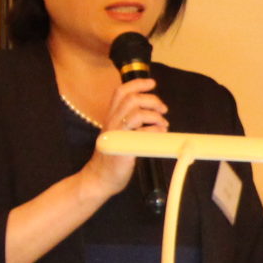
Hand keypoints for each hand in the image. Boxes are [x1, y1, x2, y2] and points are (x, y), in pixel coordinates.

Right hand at [79, 73, 168, 193]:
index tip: (151, 83)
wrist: (99, 179)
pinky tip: (160, 133)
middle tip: (163, 109)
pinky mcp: (122, 148)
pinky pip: (141, 134)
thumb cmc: (112, 157)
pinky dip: (154, 130)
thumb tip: (154, 114)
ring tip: (163, 124)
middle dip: (152, 100)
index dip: (137, 84)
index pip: (121, 92)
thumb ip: (131, 123)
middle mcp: (111, 123)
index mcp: (111, 117)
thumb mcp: (119, 134)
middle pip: (131, 99)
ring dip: (155, 116)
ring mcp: (116, 135)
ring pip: (136, 113)